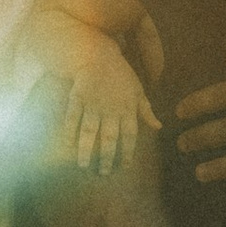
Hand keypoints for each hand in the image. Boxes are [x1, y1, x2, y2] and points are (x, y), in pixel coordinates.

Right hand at [45, 47, 153, 178]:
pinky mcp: (77, 97)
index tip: (124, 167)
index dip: (127, 153)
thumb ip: (146, 111)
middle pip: (108, 138)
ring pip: (89, 131)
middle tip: (102, 173)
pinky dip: (68, 132)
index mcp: (127, 109)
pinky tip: (67, 146)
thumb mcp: (138, 91)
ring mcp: (93, 104)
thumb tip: (158, 127)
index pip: (129, 136)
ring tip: (82, 165)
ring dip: (85, 150)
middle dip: (105, 158)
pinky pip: (72, 117)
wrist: (99, 54)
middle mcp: (110, 109)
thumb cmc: (121, 74)